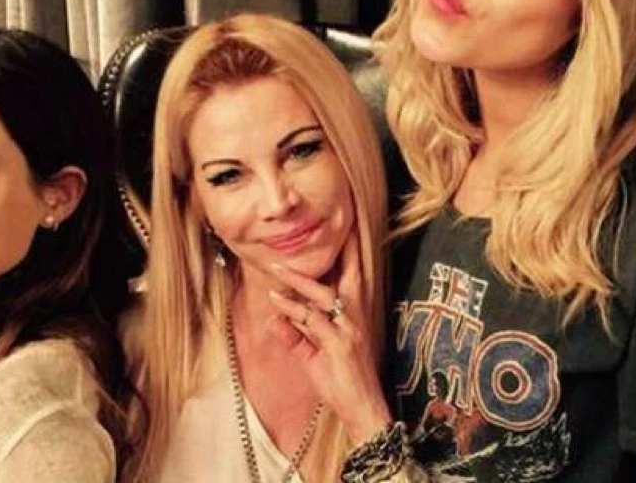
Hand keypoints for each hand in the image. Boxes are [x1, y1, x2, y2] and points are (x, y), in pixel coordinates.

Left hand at [266, 236, 392, 444]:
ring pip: (325, 295)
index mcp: (355, 315)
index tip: (344, 226)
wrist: (363, 409)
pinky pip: (314, 321)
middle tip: (326, 225)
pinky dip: (293, 310)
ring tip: (276, 267)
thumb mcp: (312, 356)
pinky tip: (277, 302)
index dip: (349, 251)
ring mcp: (350, 330)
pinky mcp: (340, 346)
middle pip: (350, 274)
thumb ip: (294, 335)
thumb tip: (273, 317)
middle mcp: (356, 317)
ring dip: (299, 279)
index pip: (352, 276)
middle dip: (341, 249)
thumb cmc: (342, 382)